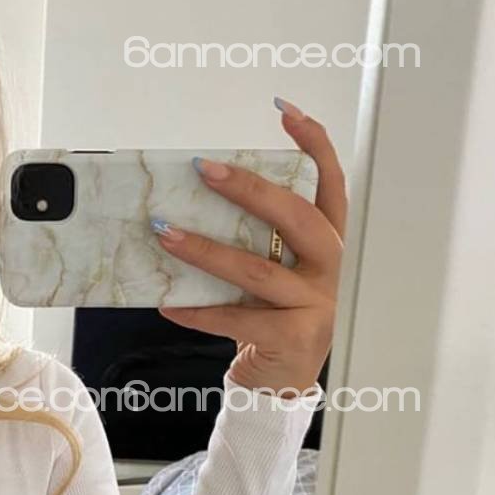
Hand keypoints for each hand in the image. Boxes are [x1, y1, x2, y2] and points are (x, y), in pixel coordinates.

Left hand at [153, 97, 345, 397]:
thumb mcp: (267, 274)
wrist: (281, 383)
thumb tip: (184, 208)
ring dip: (205, 250)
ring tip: (165, 234)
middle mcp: (328, 269)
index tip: (286, 111)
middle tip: (203, 169)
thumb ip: (249, 243)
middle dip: (250, 190)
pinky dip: (197, 311)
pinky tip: (167, 303)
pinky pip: (237, 318)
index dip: (315, 145)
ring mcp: (315, 305)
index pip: (330, 184)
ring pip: (257, 271)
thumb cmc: (269, 317)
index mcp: (325, 244)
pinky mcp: (293, 338)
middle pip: (297, 218)